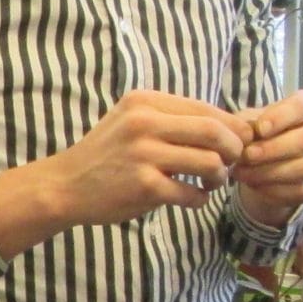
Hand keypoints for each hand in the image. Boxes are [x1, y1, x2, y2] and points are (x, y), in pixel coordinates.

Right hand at [0, 91, 248, 255]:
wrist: (65, 185)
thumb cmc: (106, 155)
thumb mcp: (132, 121)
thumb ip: (172, 118)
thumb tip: (229, 126)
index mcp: (144, 102)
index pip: (206, 109)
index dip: (231, 127)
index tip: (237, 142)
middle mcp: (144, 123)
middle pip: (214, 132)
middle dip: (234, 149)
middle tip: (232, 162)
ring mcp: (144, 156)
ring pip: (209, 163)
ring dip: (219, 176)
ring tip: (211, 182)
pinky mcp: (144, 187)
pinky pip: (191, 194)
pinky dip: (200, 199)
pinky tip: (192, 198)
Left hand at [234, 88, 302, 228]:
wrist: (265, 161)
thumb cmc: (261, 132)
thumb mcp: (250, 121)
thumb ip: (248, 123)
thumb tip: (247, 134)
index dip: (280, 117)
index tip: (259, 129)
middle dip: (273, 149)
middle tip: (246, 156)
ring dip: (269, 172)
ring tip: (242, 172)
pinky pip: (301, 190)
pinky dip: (273, 189)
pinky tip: (254, 185)